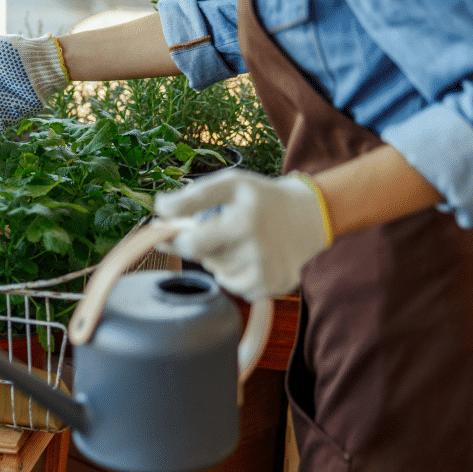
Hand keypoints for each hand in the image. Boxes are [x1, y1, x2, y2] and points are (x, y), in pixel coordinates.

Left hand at [153, 169, 332, 300]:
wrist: (312, 217)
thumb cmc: (261, 199)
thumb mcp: (230, 184)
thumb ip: (192, 197)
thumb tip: (159, 209)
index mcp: (244, 219)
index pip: (191, 242)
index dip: (174, 238)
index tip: (164, 230)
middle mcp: (257, 248)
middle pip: (201, 257)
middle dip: (200, 244)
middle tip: (216, 228)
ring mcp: (266, 270)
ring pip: (217, 272)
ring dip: (219, 259)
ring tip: (241, 240)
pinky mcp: (273, 286)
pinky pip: (234, 287)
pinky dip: (236, 274)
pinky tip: (251, 257)